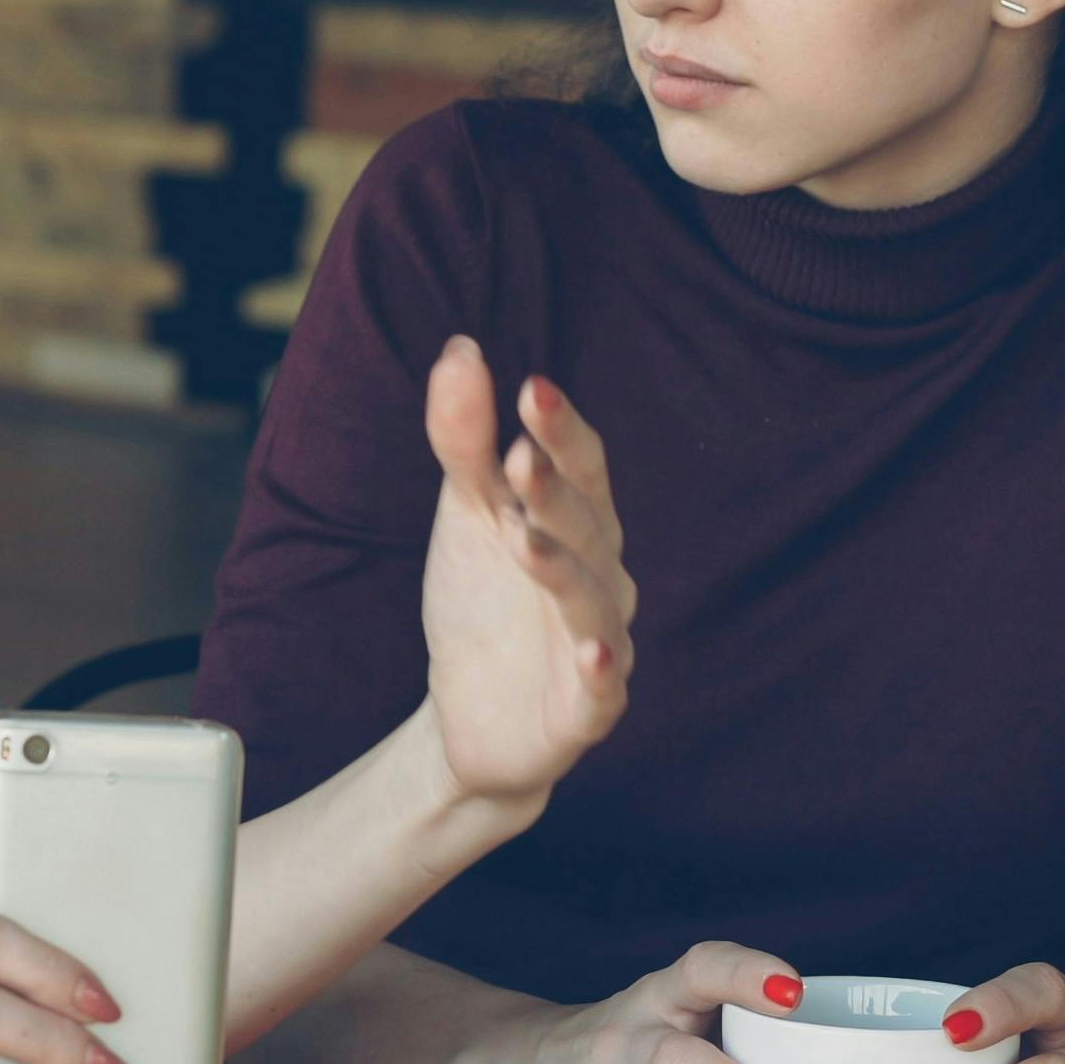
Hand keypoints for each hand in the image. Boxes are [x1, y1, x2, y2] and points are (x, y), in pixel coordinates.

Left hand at [419, 336, 636, 810]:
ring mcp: (599, 641)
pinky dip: (601, 671)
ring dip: (563, 570)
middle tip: (519, 458)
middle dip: (556, 493)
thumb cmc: (483, 598)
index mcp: (579, 521)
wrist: (470, 715)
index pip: (582, 466)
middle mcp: (602, 574)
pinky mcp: (586, 710)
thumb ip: (466, 439)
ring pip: (592, 601)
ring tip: (524, 541)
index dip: (561, 430)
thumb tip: (461, 348)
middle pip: (589, 526)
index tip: (530, 389)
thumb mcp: (466, 514)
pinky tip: (594, 653)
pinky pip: (603, 689)